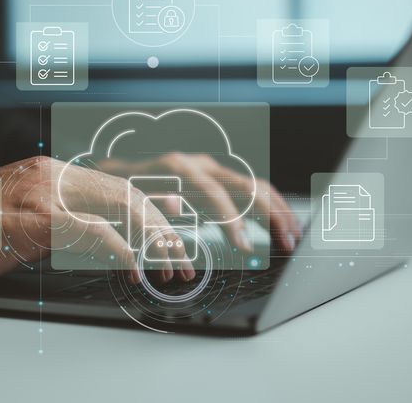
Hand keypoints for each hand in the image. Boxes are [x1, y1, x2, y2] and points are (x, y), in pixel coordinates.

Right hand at [0, 156, 194, 287]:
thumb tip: (96, 236)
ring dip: (152, 239)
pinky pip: (90, 230)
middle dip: (162, 227)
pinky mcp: (30, 219)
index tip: (179, 215)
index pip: (114, 181)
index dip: (152, 201)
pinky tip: (132, 268)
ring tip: (170, 266)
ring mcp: (40, 194)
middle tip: (183, 258)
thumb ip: (55, 220)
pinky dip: (119, 249)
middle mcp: (49, 175)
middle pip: (125, 193)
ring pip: (118, 206)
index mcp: (47, 173)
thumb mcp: (16, 220)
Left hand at [100, 152, 300, 252]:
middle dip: (271, 215)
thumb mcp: (131, 198)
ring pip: (255, 185)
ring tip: (293, 236)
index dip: (232, 221)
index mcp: (181, 168)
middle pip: (247, 186)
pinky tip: (282, 225)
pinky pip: (251, 190)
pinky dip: (270, 207)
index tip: (244, 247)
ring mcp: (212, 169)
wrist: (117, 172)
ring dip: (278, 211)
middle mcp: (202, 164)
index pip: (216, 194)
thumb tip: (175, 203)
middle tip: (287, 243)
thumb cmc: (123, 190)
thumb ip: (153, 201)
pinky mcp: (218, 178)